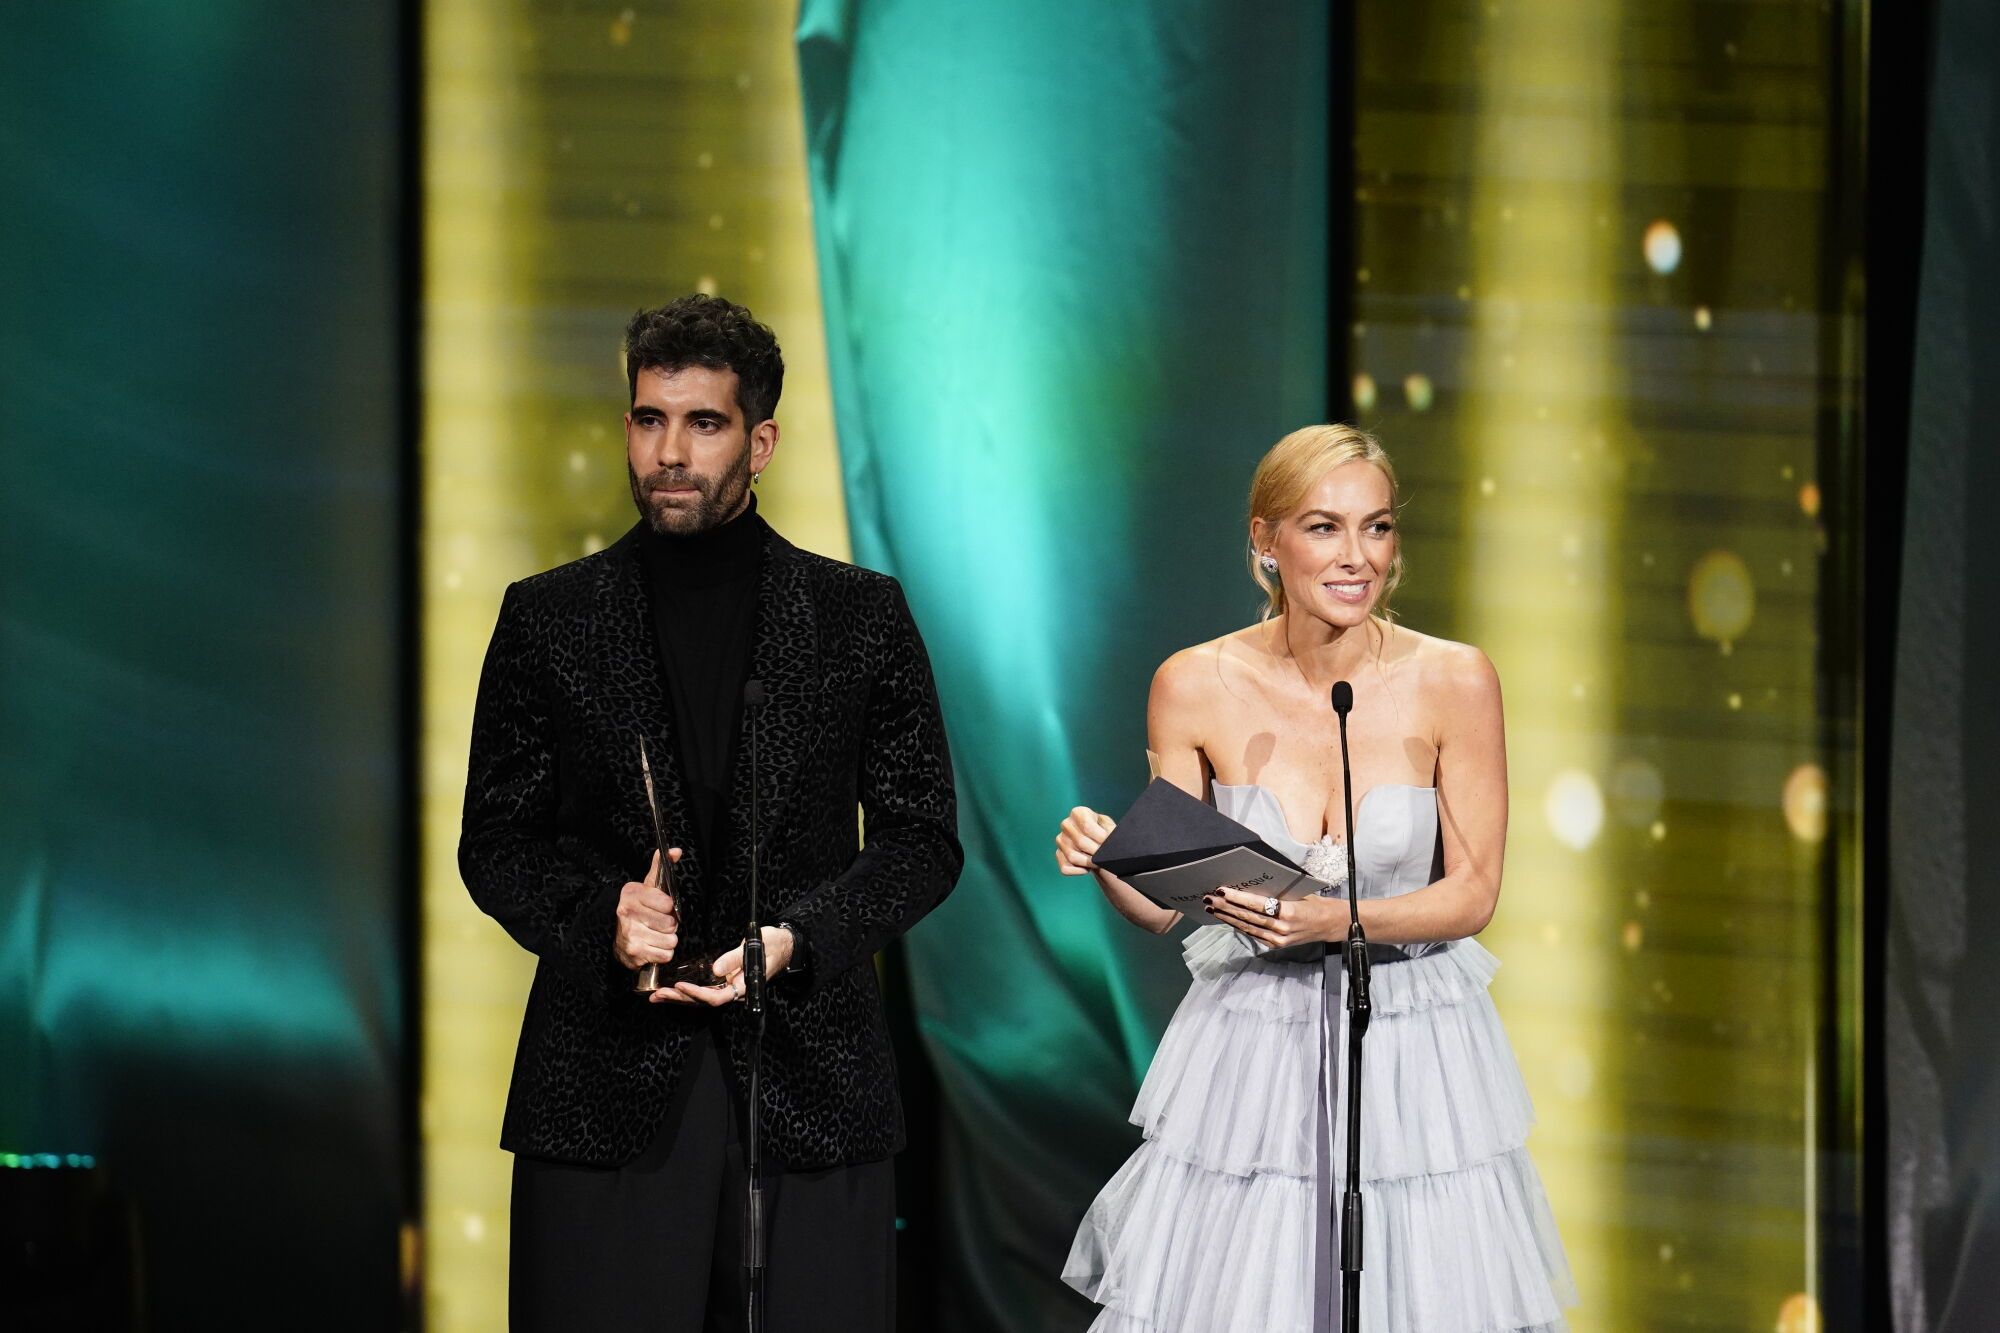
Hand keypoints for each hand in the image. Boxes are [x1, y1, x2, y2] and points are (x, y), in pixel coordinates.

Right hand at [613, 849, 680, 970]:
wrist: (617, 935)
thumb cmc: (639, 909)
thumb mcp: (647, 886)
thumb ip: (661, 867)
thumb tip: (676, 851)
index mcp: (631, 894)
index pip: (666, 903)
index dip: (669, 907)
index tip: (663, 907)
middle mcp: (627, 913)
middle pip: (670, 923)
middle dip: (670, 925)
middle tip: (660, 923)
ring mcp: (629, 934)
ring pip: (670, 940)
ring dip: (668, 940)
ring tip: (657, 935)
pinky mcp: (634, 953)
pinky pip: (665, 955)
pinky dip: (663, 953)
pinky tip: (653, 947)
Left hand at [652, 926, 795, 1006]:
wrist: (783, 946)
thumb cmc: (772, 945)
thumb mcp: (756, 946)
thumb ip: (735, 958)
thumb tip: (716, 968)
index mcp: (744, 986)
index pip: (717, 997)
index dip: (697, 993)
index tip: (680, 985)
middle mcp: (734, 991)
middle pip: (704, 1001)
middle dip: (680, 998)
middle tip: (658, 994)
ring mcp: (728, 988)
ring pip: (701, 998)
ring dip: (679, 997)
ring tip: (657, 996)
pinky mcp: (724, 982)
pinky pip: (703, 991)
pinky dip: (686, 991)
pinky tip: (670, 990)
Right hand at [1055, 806, 1115, 875]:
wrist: (1100, 844)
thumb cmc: (1106, 833)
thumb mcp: (1110, 828)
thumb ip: (1110, 832)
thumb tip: (1109, 841)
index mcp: (1078, 813)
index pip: (1087, 826)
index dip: (1100, 837)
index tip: (1109, 843)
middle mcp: (1066, 824)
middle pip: (1081, 842)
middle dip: (1096, 853)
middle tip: (1107, 857)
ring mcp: (1060, 840)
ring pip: (1073, 857)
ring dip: (1089, 863)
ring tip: (1099, 862)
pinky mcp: (1058, 854)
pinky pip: (1066, 868)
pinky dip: (1079, 871)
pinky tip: (1087, 867)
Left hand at [1202, 886, 1347, 949]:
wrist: (1331, 925)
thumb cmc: (1315, 903)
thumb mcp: (1299, 894)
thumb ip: (1277, 893)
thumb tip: (1252, 883)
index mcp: (1289, 912)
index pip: (1257, 904)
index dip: (1237, 898)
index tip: (1222, 890)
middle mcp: (1282, 928)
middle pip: (1248, 917)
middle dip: (1226, 907)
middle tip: (1208, 898)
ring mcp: (1278, 939)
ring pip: (1247, 927)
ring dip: (1227, 918)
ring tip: (1212, 909)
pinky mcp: (1276, 945)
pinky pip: (1253, 934)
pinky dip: (1238, 926)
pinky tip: (1226, 919)